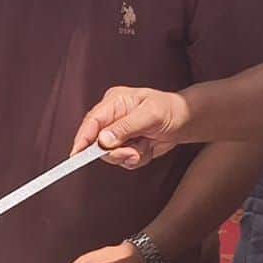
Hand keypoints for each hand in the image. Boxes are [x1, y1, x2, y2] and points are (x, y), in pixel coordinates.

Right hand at [73, 86, 191, 168]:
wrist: (186, 120)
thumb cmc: (170, 110)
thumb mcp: (150, 115)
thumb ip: (125, 127)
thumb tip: (103, 140)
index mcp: (114, 102)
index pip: (92, 122)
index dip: (82, 139)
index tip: (76, 155)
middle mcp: (112, 117)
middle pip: (97, 142)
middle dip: (115, 152)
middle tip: (133, 152)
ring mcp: (118, 132)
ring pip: (111, 154)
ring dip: (130, 155)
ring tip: (146, 146)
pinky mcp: (126, 145)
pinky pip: (124, 160)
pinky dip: (138, 158)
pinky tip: (148, 148)